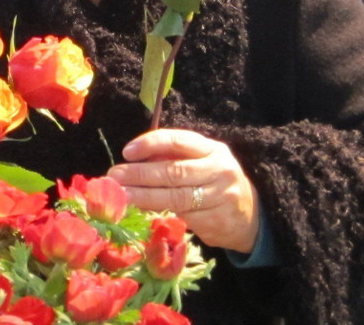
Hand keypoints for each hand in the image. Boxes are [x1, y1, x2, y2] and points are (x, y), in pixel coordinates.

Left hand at [107, 128, 260, 254]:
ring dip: (144, 196)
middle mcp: (219, 171)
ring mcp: (220, 198)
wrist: (249, 216)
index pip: (179, 140)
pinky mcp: (216, 222)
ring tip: (121, 195)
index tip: (127, 151)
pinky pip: (182, 216)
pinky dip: (158, 213)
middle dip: (140, 174)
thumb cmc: (211, 181)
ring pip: (176, 198)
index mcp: (212, 149)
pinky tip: (140, 209)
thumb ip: (170, 157)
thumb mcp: (199, 161)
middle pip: (174, 172)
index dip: (151, 144)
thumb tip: (131, 160)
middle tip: (115, 176)